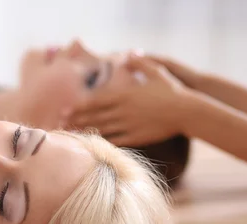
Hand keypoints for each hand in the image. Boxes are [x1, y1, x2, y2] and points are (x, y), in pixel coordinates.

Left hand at [69, 54, 192, 147]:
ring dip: (84, 133)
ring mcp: (128, 125)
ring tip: (70, 136)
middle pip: (94, 117)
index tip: (65, 110)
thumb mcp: (156, 71)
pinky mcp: (136, 137)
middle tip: (60, 124)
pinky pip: (115, 141)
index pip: (95, 101)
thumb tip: (128, 54)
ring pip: (101, 130)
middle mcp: (123, 111)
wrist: (186, 111)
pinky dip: (101, 143)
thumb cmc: (172, 90)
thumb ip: (139, 63)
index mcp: (124, 95)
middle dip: (75, 121)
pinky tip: (91, 146)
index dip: (78, 106)